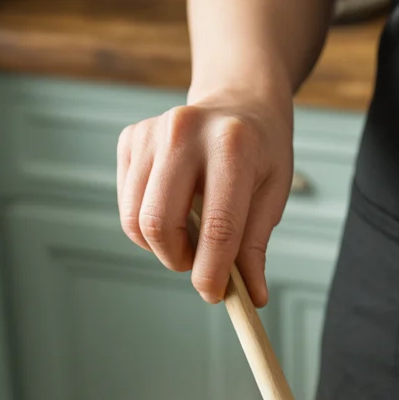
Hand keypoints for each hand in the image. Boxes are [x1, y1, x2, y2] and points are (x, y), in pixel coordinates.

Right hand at [116, 89, 293, 306]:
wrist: (238, 102)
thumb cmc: (259, 153)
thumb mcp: (272, 194)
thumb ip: (255, 246)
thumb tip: (251, 297)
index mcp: (232, 146)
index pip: (217, 226)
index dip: (212, 271)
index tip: (214, 295)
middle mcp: (185, 131)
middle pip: (160, 223)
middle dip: (179, 260)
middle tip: (200, 264)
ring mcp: (151, 132)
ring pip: (136, 220)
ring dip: (161, 247)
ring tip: (189, 239)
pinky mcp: (130, 139)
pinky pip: (126, 206)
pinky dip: (147, 226)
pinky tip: (173, 213)